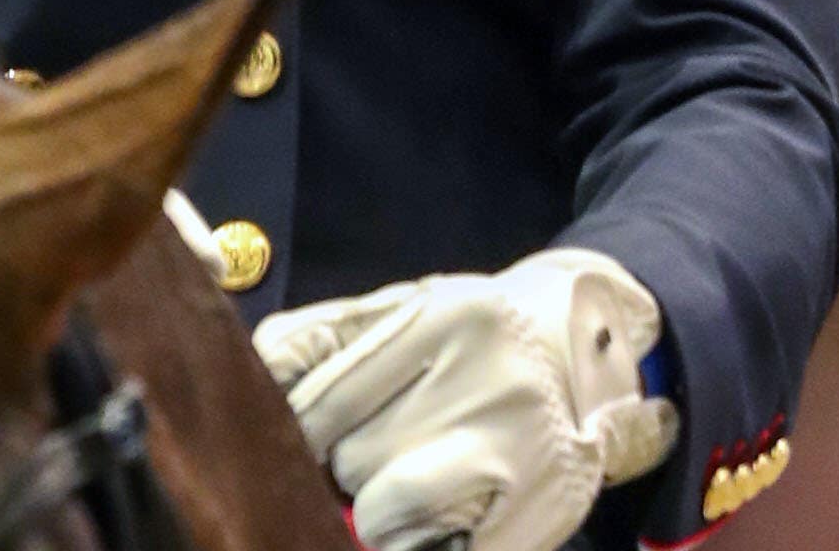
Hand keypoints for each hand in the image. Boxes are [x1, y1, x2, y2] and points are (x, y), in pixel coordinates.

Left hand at [252, 250, 680, 550]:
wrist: (585, 354)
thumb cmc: (469, 337)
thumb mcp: (402, 310)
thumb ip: (320, 337)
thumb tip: (253, 378)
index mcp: (445, 318)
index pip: (323, 398)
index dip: (299, 429)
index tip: (307, 435)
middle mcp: (489, 379)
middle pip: (351, 458)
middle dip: (348, 462)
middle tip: (380, 448)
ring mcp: (518, 452)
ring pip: (382, 513)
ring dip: (376, 510)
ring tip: (407, 483)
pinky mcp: (538, 516)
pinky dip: (417, 545)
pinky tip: (435, 519)